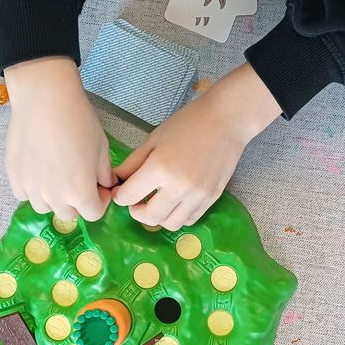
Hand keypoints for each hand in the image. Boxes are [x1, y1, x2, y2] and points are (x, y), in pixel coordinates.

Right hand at [4, 57, 113, 220]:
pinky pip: (23, 194)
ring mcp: (30, 188)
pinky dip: (32, 189)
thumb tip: (105, 185)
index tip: (99, 187)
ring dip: (53, 198)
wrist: (45, 99)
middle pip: (68, 214)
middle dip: (77, 201)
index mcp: (80, 193)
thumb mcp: (102, 148)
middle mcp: (53, 197)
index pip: (93, 214)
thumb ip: (104, 174)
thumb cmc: (79, 121)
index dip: (100, 201)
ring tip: (56, 175)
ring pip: (44, 206)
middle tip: (78, 179)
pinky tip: (38, 171)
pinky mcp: (13, 175)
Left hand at [111, 63, 280, 229]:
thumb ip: (133, 163)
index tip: (121, 192)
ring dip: (158, 218)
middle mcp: (179, 186)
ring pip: (170, 224)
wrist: (226, 121)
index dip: (120, 197)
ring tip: (156, 203)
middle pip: (149, 217)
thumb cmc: (188, 123)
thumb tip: (117, 180)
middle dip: (136, 212)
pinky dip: (177, 216)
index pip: (129, 196)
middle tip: (135, 202)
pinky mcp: (212, 198)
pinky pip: (190, 219)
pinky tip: (174, 202)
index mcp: (160, 168)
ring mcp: (198, 195)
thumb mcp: (154, 138)